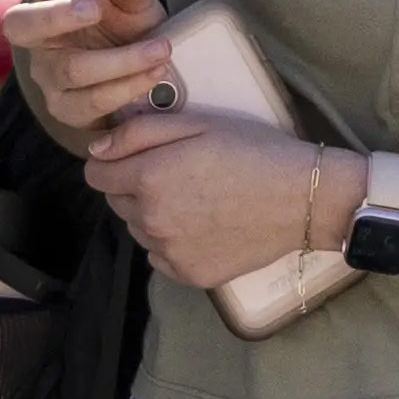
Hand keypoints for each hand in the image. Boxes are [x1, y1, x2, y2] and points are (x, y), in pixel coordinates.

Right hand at [5, 0, 174, 148]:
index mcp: (50, 0)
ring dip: (122, 59)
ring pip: (72, 69)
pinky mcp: (64, 108)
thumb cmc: (129, 30)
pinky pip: (92, 101)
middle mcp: (38, 38)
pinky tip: (155, 74)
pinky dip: (128, 87)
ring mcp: (47, 75)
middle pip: (22, 24)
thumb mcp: (135, 4)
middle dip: (58, 15)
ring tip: (161, 50)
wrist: (139, 76)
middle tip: (96, 10)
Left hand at [83, 110, 336, 286]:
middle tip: (176, 175)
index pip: (96, 175)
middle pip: (116, 203)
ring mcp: (170, 252)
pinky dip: (172, 243)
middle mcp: (152, 220)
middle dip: (134, 187)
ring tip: (195, 200)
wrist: (303, 198)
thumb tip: (97, 150)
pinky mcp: (190, 274)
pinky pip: (160, 257)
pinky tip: (203, 226)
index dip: (112, 162)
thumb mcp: (197, 123)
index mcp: (148, 177)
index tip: (135, 158)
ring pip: (138, 230)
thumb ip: (139, 132)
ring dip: (153, 216)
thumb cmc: (254, 152)